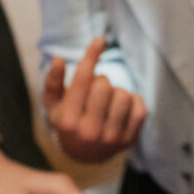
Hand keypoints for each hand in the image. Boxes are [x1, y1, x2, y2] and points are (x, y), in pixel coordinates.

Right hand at [44, 37, 147, 162]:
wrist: (84, 153)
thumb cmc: (68, 118)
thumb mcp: (54, 103)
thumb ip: (53, 81)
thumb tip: (58, 59)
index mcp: (67, 120)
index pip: (82, 80)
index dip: (92, 55)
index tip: (101, 40)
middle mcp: (88, 132)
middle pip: (104, 86)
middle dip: (101, 81)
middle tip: (97, 89)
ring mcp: (110, 139)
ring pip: (124, 96)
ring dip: (117, 92)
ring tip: (109, 100)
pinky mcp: (128, 141)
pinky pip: (140, 108)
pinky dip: (134, 101)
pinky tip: (123, 107)